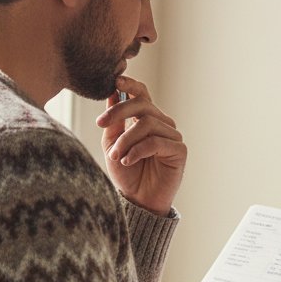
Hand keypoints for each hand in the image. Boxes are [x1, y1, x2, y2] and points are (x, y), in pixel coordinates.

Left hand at [96, 77, 185, 215]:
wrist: (138, 200)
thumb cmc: (126, 173)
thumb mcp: (112, 143)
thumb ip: (114, 121)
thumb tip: (112, 92)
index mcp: (146, 118)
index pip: (142, 93)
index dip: (130, 84)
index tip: (115, 81)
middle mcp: (162, 124)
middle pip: (142, 104)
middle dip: (119, 112)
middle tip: (101, 124)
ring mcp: (172, 137)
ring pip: (147, 124)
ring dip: (126, 140)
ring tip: (115, 156)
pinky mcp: (179, 151)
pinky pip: (155, 142)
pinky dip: (137, 151)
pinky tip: (127, 161)